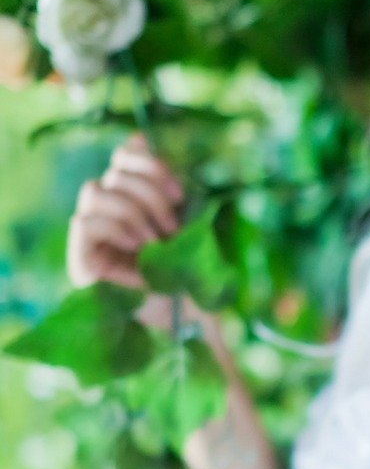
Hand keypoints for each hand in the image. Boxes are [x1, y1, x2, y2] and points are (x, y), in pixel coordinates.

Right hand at [66, 132, 198, 332]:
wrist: (186, 328)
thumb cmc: (190, 281)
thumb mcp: (191, 231)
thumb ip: (173, 193)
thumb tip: (143, 140)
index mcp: (136, 198)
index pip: (125, 154)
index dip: (150, 163)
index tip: (180, 194)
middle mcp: (110, 210)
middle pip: (115, 170)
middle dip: (150, 195)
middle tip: (172, 230)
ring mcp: (92, 233)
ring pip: (96, 190)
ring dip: (133, 213)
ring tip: (154, 245)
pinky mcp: (80, 257)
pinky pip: (85, 222)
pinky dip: (115, 230)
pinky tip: (135, 251)